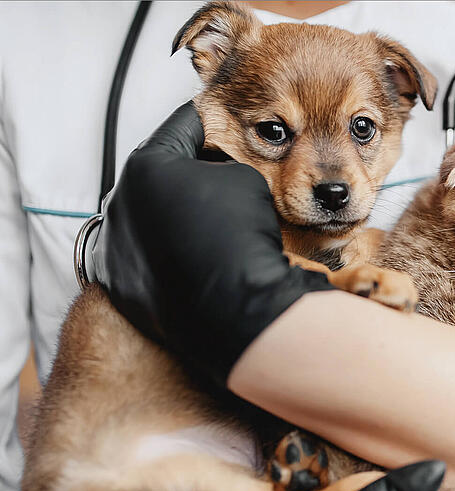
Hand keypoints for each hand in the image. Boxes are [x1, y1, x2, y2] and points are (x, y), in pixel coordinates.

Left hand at [91, 102, 334, 385]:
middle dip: (188, 172)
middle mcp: (119, 202)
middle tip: (221, 175)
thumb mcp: (244, 179)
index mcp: (145, 166)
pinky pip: (142, 256)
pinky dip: (164, 251)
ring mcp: (113, 246)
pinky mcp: (118, 284)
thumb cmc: (241, 237)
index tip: (225, 120)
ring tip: (209, 222)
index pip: (182, 127)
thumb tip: (210, 178)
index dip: (211, 120)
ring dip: (173, 213)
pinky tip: (194, 256)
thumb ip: (221, 166)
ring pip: (147, 216)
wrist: (236, 309)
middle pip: (158, 174)